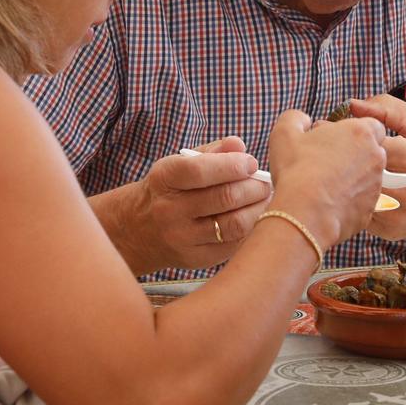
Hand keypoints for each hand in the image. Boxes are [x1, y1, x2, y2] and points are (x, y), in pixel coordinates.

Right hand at [126, 135, 272, 270]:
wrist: (139, 230)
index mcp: (165, 179)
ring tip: (266, 199)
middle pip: (224, 197)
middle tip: (265, 182)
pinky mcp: (196, 259)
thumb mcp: (181, 164)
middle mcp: (169, 210)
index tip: (252, 163)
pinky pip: (234, 244)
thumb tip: (239, 145)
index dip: (233, 165)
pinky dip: (251, 229)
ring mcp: (182, 238)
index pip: (201, 171)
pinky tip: (255, 218)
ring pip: (234, 224)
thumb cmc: (171, 189)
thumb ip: (212, 152)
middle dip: (254, 187)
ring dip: (259, 209)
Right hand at [263, 109, 388, 247]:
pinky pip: (361, 200)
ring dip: (351, 178)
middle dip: (353, 154)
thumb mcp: (284, 133)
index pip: (371, 125)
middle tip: (326, 161)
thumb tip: (302, 120)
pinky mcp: (370, 209)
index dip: (352, 132)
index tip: (335, 139)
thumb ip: (296, 118)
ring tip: (324, 184)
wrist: (305, 215)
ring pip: (367, 177)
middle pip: (370, 151)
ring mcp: (375, 185)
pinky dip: (349, 200)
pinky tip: (328, 201)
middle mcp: (375, 157)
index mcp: (361, 133)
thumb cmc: (297, 172)